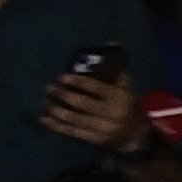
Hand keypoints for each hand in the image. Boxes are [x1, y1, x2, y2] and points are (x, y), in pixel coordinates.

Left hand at [31, 56, 146, 151]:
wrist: (136, 135)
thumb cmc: (127, 105)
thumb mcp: (126, 87)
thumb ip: (116, 68)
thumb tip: (111, 42)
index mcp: (119, 98)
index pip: (98, 88)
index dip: (79, 82)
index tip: (62, 76)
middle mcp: (111, 113)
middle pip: (83, 104)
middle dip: (64, 95)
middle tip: (50, 88)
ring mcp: (101, 128)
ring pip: (75, 119)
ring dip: (57, 110)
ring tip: (45, 102)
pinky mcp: (92, 138)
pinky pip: (71, 132)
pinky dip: (56, 126)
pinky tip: (44, 119)